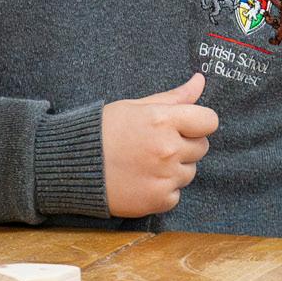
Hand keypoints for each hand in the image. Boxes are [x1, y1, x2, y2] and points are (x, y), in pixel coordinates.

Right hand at [101, 73, 216, 216]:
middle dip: (184, 145)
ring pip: (189, 172)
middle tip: (155, 144)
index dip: (198, 122)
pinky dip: (162, 190)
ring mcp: (164, 177)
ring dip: (173, 169)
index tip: (183, 126)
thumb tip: (200, 80)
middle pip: (201, 147)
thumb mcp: (136, 106)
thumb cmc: (103, 130)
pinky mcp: (158, 200)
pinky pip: (175, 194)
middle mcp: (168, 149)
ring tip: (144, 163)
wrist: (71, 164)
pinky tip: (141, 180)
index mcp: (163, 120)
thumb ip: (173, 97)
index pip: (209, 121)